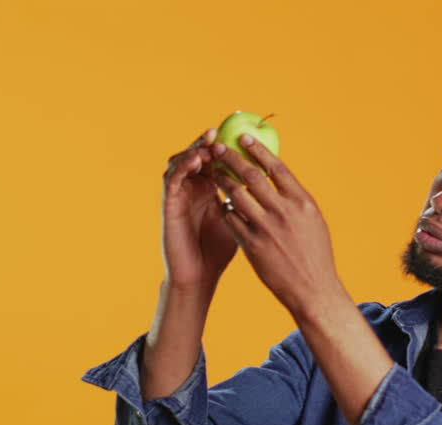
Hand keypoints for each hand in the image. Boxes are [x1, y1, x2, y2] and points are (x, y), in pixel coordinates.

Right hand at [161, 128, 238, 289]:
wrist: (199, 276)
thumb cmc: (219, 251)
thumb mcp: (238, 220)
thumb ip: (247, 200)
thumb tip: (273, 183)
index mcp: (208, 189)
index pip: (215, 159)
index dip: (224, 146)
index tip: (237, 134)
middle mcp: (192, 188)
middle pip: (196, 155)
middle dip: (206, 142)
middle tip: (218, 132)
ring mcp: (178, 195)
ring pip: (180, 162)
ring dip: (193, 150)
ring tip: (208, 144)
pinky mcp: (168, 205)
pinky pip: (171, 179)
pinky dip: (182, 167)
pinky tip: (195, 161)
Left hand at [209, 134, 343, 318]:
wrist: (312, 289)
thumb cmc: (315, 254)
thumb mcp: (313, 220)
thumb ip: (295, 198)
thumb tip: (279, 176)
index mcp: (301, 202)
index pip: (276, 167)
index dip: (257, 149)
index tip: (244, 138)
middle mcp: (283, 212)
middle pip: (251, 176)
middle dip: (232, 158)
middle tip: (219, 148)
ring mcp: (265, 229)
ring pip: (236, 196)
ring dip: (223, 181)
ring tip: (214, 173)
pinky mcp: (252, 246)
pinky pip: (231, 221)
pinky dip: (226, 210)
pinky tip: (223, 205)